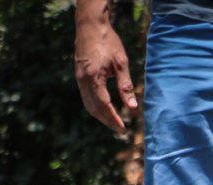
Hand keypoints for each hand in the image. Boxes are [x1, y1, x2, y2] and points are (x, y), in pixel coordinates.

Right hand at [75, 18, 137, 134]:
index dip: (114, 119)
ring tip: (115, 123)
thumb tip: (133, 108)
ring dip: (101, 116)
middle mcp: (83, 80)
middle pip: (94, 109)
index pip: (104, 105)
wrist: (90, 26)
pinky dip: (96, 107)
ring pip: (88, 105)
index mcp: (93, 77)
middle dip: (108, 122)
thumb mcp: (121, 63)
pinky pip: (86, 97)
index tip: (124, 129)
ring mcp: (79, 78)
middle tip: (121, 130)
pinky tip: (107, 110)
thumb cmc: (108, 42)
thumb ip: (126, 86)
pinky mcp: (79, 76)